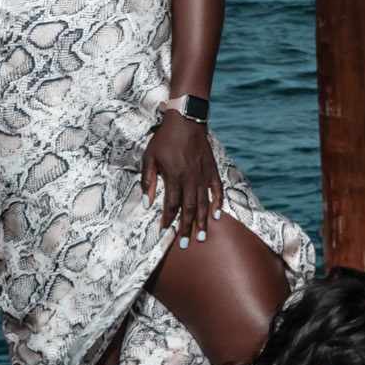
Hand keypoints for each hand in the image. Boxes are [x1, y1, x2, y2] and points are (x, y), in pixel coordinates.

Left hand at [141, 111, 223, 240]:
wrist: (186, 120)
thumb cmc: (164, 138)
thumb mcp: (149, 157)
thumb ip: (148, 181)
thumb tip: (147, 204)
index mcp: (173, 176)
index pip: (170, 205)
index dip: (167, 219)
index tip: (164, 231)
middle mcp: (190, 178)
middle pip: (189, 209)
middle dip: (186, 228)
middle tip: (186, 244)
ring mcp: (203, 175)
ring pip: (203, 204)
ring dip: (202, 222)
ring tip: (201, 237)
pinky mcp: (212, 170)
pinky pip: (217, 190)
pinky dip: (218, 204)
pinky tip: (217, 216)